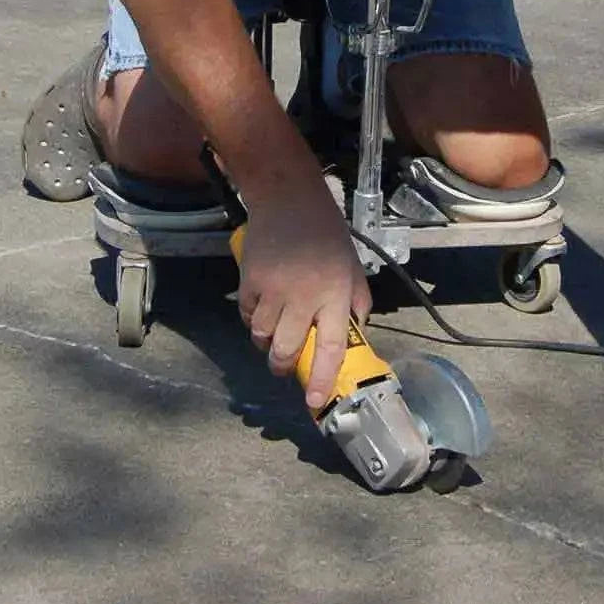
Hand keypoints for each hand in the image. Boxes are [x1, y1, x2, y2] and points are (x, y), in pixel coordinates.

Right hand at [237, 182, 371, 410]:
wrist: (288, 201)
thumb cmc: (326, 234)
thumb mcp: (352, 267)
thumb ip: (356, 303)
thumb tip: (353, 335)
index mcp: (335, 295)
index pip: (332, 348)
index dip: (322, 379)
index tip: (314, 402)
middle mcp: (304, 296)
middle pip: (287, 349)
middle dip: (283, 366)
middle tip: (284, 366)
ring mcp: (273, 289)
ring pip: (262, 336)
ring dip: (265, 342)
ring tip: (272, 334)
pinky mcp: (250, 280)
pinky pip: (246, 314)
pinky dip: (251, 319)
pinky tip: (260, 309)